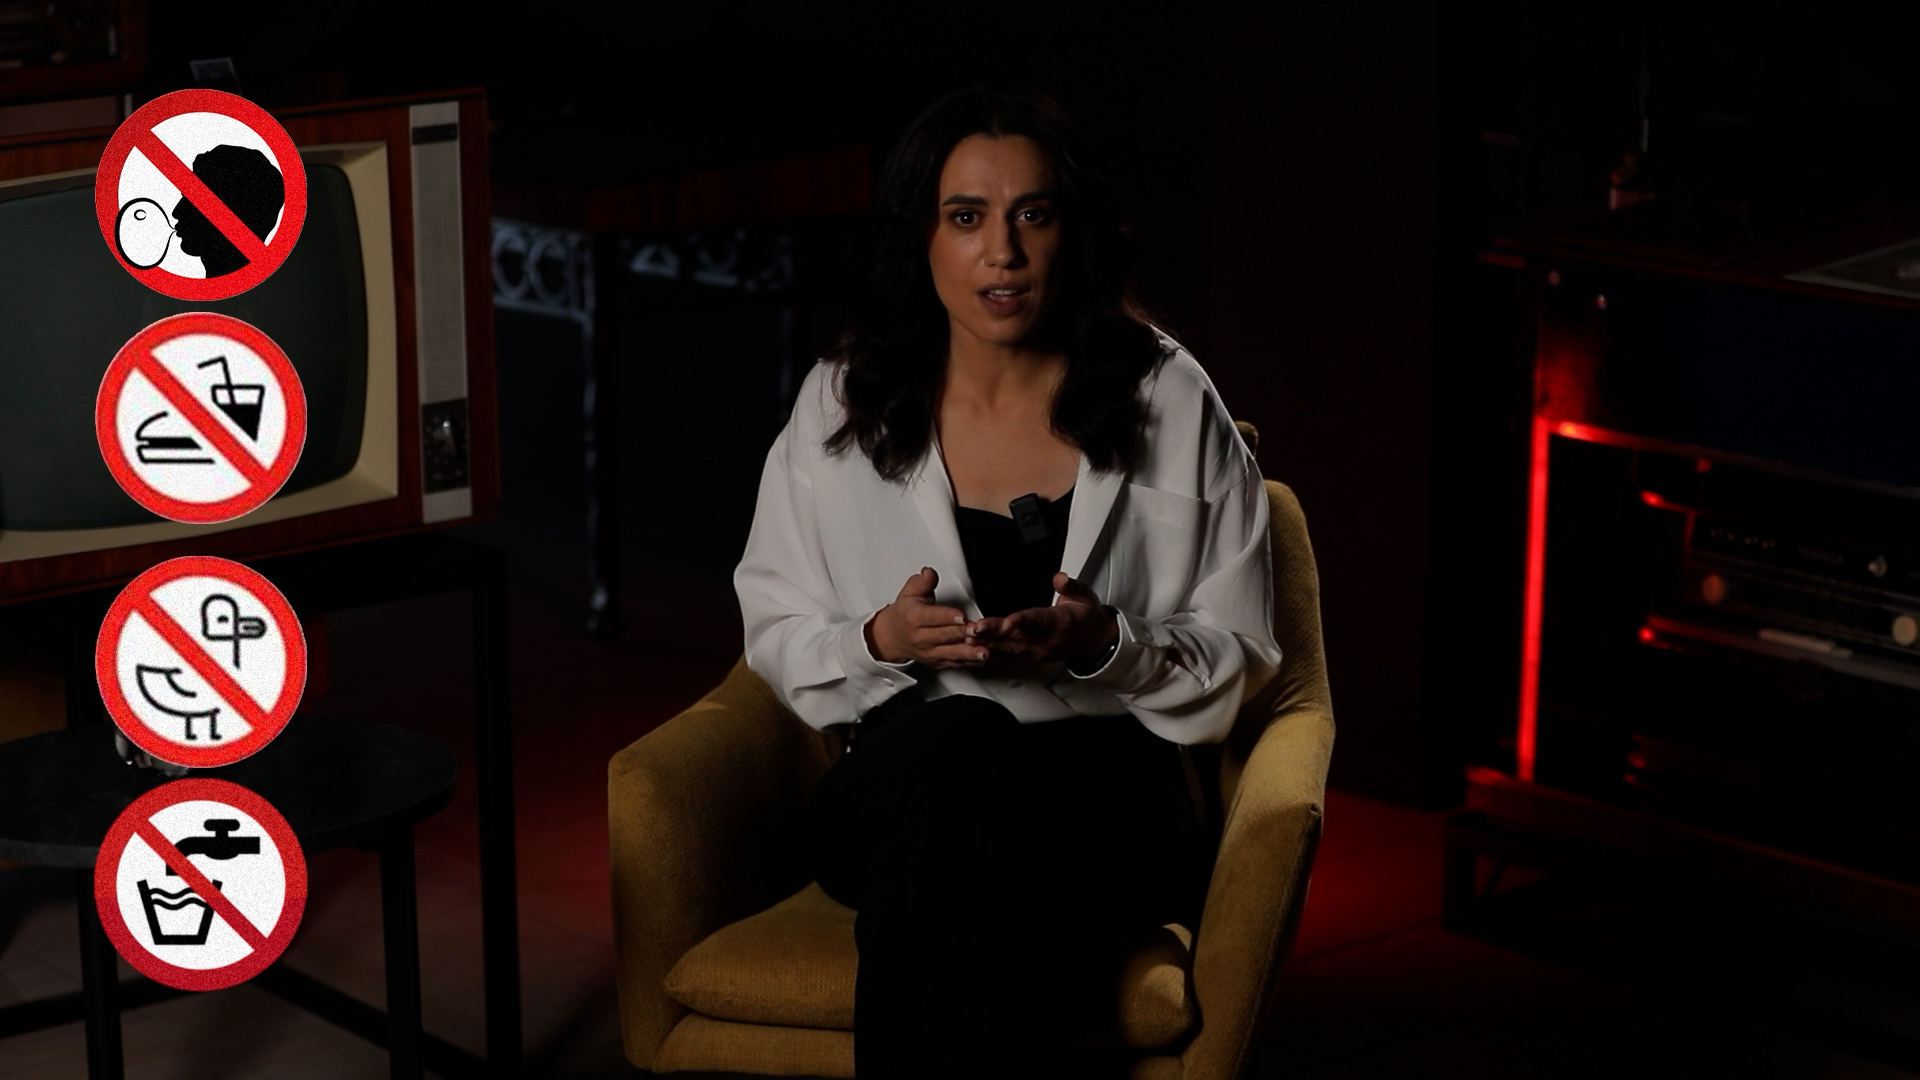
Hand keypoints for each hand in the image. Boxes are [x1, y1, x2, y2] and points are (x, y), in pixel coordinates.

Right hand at [866, 567, 987, 668]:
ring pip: (952, 653)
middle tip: (978, 631)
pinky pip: (955, 663)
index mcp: (914, 618)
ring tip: (983, 651)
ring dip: (969, 652)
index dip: (948, 616)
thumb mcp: (909, 593)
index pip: (933, 617)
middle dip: (962, 633)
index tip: (961, 616)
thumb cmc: (905, 614)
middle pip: (945, 635)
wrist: (893, 637)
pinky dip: (970, 661)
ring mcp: (930, 652)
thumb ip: (922, 582)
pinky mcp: (938, 662)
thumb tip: (929, 573)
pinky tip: (981, 658)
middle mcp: (921, 637)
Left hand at [968, 573, 1117, 667]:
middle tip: (976, 627)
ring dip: (990, 643)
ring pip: (1011, 648)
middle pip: (1018, 635)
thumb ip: (1071, 586)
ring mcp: (1040, 651)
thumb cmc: (1086, 617)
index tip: (1008, 621)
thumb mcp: (1085, 595)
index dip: (1022, 621)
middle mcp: (1048, 639)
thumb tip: (1060, 578)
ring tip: (971, 638)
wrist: (1095, 641)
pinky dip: (994, 652)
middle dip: (995, 632)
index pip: (1039, 620)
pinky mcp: (1033, 657)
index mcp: (1061, 622)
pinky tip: (979, 648)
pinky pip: (1011, 655)